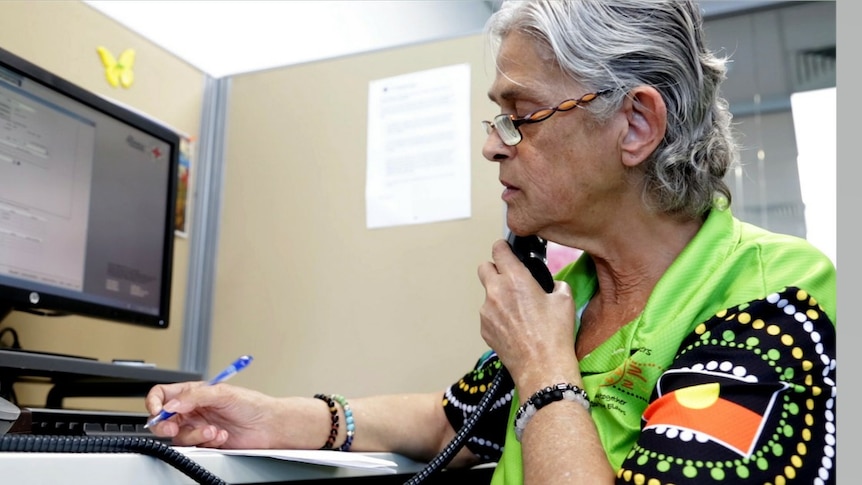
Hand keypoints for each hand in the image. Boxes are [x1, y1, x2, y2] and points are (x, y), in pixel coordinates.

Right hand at [145, 381, 282, 447]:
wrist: (268, 425)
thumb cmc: (251, 404)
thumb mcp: (222, 393)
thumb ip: (195, 396)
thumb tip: (173, 403)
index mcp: (194, 393)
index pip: (164, 395)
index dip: (155, 402)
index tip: (158, 410)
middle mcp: (193, 410)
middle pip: (164, 418)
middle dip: (166, 424)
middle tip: (174, 426)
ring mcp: (198, 426)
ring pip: (179, 435)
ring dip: (195, 434)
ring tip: (213, 430)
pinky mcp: (206, 442)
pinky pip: (194, 446)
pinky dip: (206, 441)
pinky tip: (221, 436)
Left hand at [477, 239, 577, 386]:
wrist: (542, 367)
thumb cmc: (554, 335)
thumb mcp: (564, 301)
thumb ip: (556, 285)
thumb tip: (553, 286)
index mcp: (516, 279)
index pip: (499, 250)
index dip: (503, 248)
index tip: (506, 250)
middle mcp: (496, 292)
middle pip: (484, 267)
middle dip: (495, 269)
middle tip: (510, 278)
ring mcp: (487, 311)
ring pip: (487, 294)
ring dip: (498, 296)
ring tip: (518, 310)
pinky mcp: (484, 328)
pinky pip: (488, 314)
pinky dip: (497, 315)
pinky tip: (514, 326)